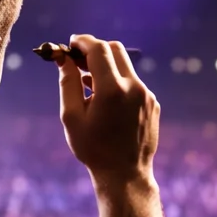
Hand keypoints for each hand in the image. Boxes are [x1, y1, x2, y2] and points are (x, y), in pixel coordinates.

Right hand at [57, 35, 159, 187]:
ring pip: (125, 66)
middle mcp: (134, 88)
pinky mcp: (153, 103)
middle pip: (115, 49)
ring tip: (87, 83)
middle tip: (78, 60)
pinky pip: (133, 83)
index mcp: (112, 90)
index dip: (83, 41)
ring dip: (106, 66)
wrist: (125, 174)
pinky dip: (118, 82)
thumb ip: (68, 83)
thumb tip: (63, 58)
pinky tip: (104, 100)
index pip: (99, 49)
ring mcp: (147, 95)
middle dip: (95, 49)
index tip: (70, 44)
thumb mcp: (71, 117)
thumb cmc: (93, 149)